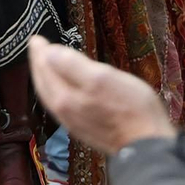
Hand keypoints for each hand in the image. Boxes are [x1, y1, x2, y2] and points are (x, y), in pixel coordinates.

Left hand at [27, 35, 174, 155]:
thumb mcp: (103, 78)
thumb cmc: (131, 108)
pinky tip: (60, 88)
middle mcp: (64, 110)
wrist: (147, 146)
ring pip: (50, 94)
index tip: (38, 38)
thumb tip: (48, 53)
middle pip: (44, 82)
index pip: (46, 67)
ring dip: (44, 77)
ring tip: (44, 64)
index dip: (42, 51)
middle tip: (37, 46)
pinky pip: (60, 105)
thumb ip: (73, 65)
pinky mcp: (84, 129)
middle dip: (39, 63)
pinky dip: (54, 91)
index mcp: (65, 96)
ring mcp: (73, 121)